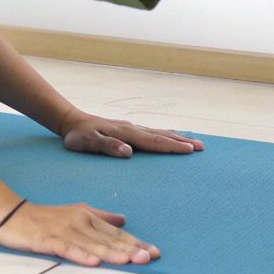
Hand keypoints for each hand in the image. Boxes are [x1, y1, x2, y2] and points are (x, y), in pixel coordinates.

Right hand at [0, 200, 159, 265]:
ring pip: (92, 244)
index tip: (154, 251)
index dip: (135, 242)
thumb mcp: (77, 213)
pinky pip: (67, 249)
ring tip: (130, 260)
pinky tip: (94, 261)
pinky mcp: (48, 239)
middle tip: (150, 257)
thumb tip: (124, 219)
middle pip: (109, 239)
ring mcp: (64, 231)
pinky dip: (81, 255)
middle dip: (130, 249)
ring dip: (112, 253)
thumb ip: (101, 217)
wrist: (12, 214)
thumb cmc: (47, 217)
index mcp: (89, 217)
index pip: (116, 233)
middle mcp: (80, 222)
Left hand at [60, 111, 205, 157]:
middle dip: (182, 142)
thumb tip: (129, 152)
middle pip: (161, 136)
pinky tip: (172, 137)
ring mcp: (132, 128)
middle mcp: (132, 129)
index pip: (153, 142)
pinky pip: (153, 133)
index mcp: (126, 134)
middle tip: (201, 147)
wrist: (72, 121)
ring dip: (177, 138)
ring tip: (195, 143)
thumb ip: (107, 147)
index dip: (171, 146)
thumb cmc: (78, 136)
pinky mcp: (129, 130)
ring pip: (159, 133)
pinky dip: (167, 135)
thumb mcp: (87, 143)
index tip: (189, 150)